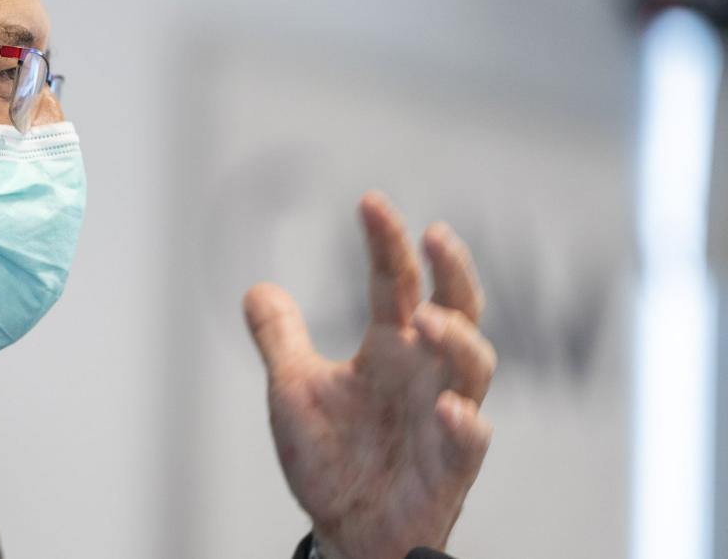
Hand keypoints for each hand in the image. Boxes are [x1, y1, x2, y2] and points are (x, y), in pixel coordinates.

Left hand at [244, 191, 495, 558]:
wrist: (346, 529)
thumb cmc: (333, 456)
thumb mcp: (294, 390)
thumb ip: (281, 338)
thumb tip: (254, 287)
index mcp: (390, 348)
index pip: (395, 283)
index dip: (387, 242)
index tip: (370, 202)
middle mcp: (423, 373)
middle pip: (457, 310)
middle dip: (452, 272)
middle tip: (435, 236)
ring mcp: (442, 417)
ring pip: (473, 368)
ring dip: (458, 341)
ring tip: (429, 320)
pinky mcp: (450, 467)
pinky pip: (468, 442)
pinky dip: (463, 424)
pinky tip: (447, 409)